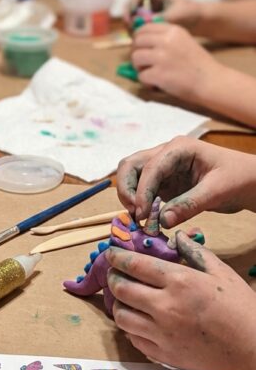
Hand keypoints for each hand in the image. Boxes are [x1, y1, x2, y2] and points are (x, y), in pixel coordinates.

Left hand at [107, 236, 255, 369]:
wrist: (252, 349)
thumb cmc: (241, 308)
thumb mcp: (222, 273)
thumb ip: (195, 252)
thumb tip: (176, 237)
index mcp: (180, 282)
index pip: (135, 265)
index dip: (117, 257)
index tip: (111, 254)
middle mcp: (165, 307)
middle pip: (121, 289)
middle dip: (113, 278)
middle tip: (115, 275)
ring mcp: (161, 333)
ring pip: (121, 317)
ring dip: (118, 305)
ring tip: (124, 299)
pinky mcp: (162, 354)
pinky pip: (133, 339)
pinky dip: (130, 328)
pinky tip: (138, 321)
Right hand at [116, 136, 255, 225]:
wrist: (249, 182)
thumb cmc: (238, 178)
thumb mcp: (217, 191)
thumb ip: (189, 204)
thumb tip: (162, 221)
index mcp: (179, 148)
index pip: (150, 167)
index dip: (142, 191)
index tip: (142, 215)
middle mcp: (166, 154)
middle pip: (130, 166)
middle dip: (127, 190)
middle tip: (135, 214)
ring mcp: (163, 169)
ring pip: (132, 178)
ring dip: (130, 198)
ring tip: (140, 219)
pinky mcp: (164, 183)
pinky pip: (143, 192)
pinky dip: (140, 205)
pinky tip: (147, 220)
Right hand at [124, 0, 203, 29]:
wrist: (199, 20)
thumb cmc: (190, 13)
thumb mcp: (175, 15)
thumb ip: (159, 19)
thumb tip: (143, 26)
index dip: (131, 4)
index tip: (130, 17)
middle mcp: (151, 1)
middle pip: (131, 5)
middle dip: (128, 16)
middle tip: (129, 27)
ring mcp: (150, 11)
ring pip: (134, 17)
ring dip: (133, 26)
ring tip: (137, 35)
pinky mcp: (150, 22)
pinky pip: (140, 26)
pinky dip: (139, 32)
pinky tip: (143, 39)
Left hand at [131, 22, 223, 100]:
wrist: (212, 82)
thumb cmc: (198, 65)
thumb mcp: (183, 42)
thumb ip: (165, 39)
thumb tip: (139, 42)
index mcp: (173, 30)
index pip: (144, 28)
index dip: (138, 39)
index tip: (141, 48)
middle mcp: (166, 41)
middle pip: (137, 42)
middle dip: (137, 53)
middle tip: (143, 64)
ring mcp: (162, 57)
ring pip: (136, 58)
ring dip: (140, 68)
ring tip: (151, 74)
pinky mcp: (159, 74)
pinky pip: (141, 76)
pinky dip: (147, 82)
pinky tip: (157, 84)